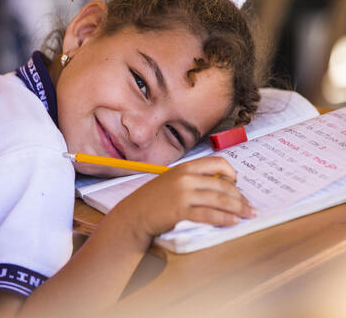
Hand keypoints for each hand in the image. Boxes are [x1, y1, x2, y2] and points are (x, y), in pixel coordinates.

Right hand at [117, 156, 256, 237]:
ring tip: (248, 215)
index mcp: (185, 167)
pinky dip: (224, 219)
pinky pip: (209, 214)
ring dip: (238, 208)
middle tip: (249, 206)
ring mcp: (183, 194)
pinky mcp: (180, 211)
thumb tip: (221, 185)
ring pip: (219, 199)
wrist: (135, 213)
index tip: (238, 182)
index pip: (217, 162)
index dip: (231, 172)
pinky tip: (233, 222)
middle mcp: (185, 177)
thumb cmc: (155, 197)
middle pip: (222, 184)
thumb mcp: (173, 180)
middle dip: (240, 197)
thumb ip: (193, 179)